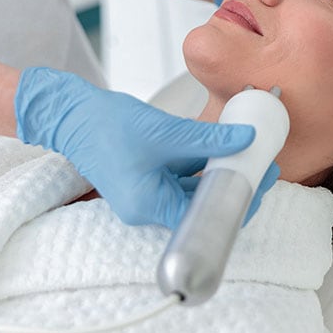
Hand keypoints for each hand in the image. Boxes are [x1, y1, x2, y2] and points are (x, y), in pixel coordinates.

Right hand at [14, 68, 279, 228]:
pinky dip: (201, 162)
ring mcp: (148, 194)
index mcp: (149, 207)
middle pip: (202, 204)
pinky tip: (221, 144)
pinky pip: (182, 176)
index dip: (237, 201)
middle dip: (233, 183)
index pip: (205, 218)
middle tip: (261, 161)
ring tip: (247, 149)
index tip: (261, 179)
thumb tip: (247, 139)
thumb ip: (208, 138)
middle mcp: (149, 208)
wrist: (71, 114)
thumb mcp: (165, 132)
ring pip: (194, 188)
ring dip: (220, 170)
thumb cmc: (106, 126)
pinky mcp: (147, 178)